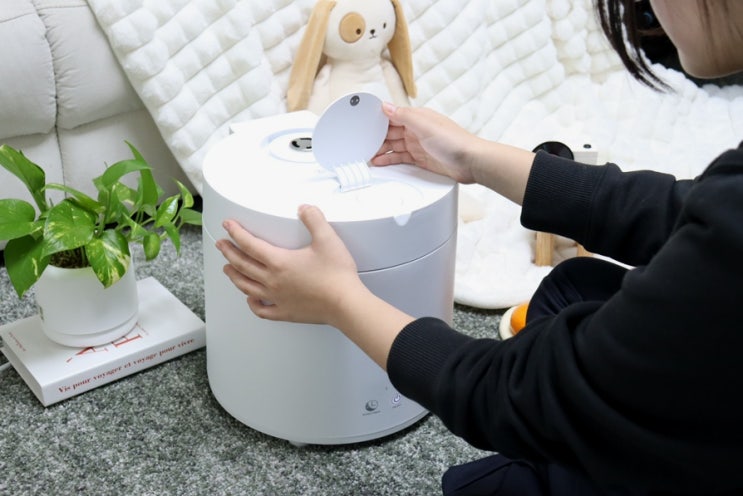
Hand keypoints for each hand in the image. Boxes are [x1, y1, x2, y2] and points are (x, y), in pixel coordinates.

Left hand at [216, 205, 362, 326]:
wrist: (345, 303)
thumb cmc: (337, 276)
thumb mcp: (327, 239)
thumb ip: (314, 219)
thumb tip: (304, 208)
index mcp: (279, 261)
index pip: (249, 244)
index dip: (236, 233)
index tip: (228, 226)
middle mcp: (273, 280)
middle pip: (242, 265)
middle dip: (229, 252)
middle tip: (221, 244)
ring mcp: (277, 298)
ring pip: (246, 286)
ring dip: (234, 276)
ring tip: (227, 268)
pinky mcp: (285, 312)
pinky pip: (262, 309)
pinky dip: (252, 304)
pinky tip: (250, 299)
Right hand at [371, 102, 481, 183]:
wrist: (471, 162)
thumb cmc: (455, 141)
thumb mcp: (425, 124)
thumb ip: (404, 115)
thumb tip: (386, 106)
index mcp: (418, 118)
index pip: (392, 116)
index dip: (378, 121)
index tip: (364, 126)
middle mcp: (417, 130)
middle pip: (391, 133)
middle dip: (377, 138)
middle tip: (362, 144)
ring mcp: (419, 145)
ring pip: (394, 146)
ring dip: (381, 150)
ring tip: (367, 155)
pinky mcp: (421, 160)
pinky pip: (400, 158)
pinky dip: (389, 160)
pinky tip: (380, 162)